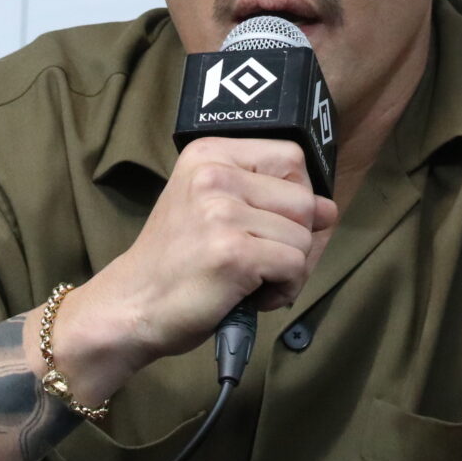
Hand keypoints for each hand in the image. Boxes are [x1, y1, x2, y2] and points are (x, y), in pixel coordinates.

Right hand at [57, 137, 336, 393]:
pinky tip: (251, 296)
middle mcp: (214, 174)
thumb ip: (271, 201)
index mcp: (210, 153)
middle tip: (259, 261)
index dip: (295, 197)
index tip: (267, 225)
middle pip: (305, 200)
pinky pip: (295, 266)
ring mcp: (222, 212)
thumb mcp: (216, 210)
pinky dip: (284, 290)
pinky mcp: (232, 252)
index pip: (292, 158)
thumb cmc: (177, 264)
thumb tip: (330, 209)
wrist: (131, 307)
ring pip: (304, 237)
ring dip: (289, 269)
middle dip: (296, 239)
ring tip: (249, 280)